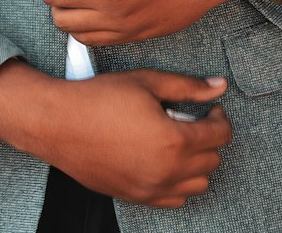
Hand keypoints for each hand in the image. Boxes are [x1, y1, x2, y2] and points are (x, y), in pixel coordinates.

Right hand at [0, 61, 231, 207]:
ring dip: (196, 162)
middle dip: (209, 138)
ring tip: (178, 139)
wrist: (60, 124)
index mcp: (173, 141)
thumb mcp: (148, 82)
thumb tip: (218, 87)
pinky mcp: (136, 198)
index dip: (220, 118)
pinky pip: (174, 198)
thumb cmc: (101, 99)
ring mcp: (151, 190)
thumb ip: (188, 87)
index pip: (219, 136)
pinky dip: (178, 181)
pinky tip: (163, 158)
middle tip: (192, 119)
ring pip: (197, 184)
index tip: (211, 108)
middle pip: (211, 161)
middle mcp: (166, 172)